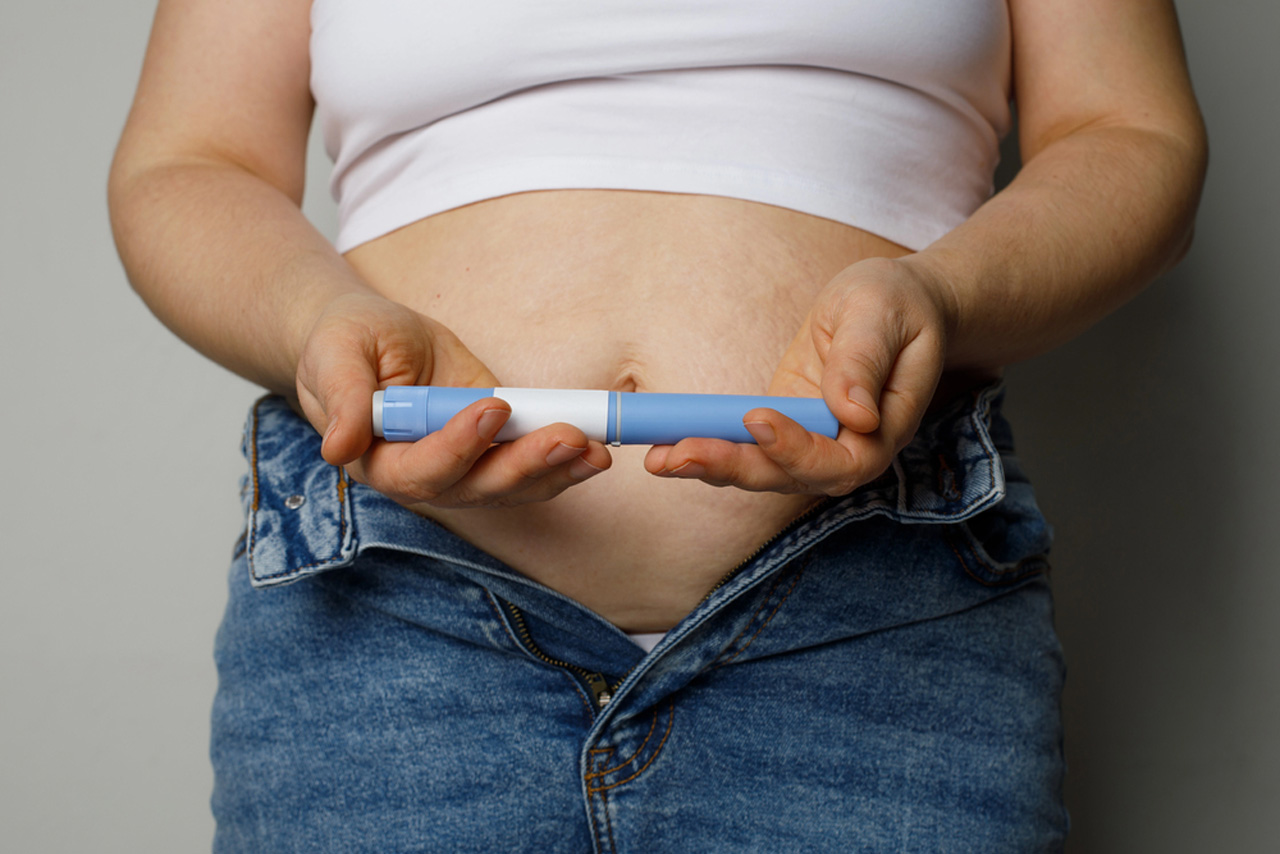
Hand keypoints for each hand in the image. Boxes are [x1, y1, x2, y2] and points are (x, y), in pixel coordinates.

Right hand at [295, 292, 610, 507]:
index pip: (422, 469)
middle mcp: (424, 476)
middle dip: (525, 466)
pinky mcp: (492, 448)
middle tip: (568, 438)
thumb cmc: (345, 343)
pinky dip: (563, 462)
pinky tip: (595, 450)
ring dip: (556, 471)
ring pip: (510, 486)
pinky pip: (527, 466)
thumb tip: (337, 448)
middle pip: (477, 488)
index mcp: (379, 459)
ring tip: (596, 451)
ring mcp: (463, 466)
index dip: (459, 445)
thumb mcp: (336, 354)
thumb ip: (342, 397)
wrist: (367, 337)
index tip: (492, 408)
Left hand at [644, 256, 952, 494]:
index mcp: (883, 428)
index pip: (840, 461)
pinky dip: (708, 446)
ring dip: (709, 466)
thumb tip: (855, 414)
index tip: (759, 419)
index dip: (797, 449)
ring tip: (659, 459)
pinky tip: (666, 445)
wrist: (896, 305)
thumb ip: (864, 361)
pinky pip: (746, 447)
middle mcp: (846, 449)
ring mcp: (811, 442)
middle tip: (678, 455)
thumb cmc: (897, 306)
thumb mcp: (882, 315)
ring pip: (761, 470)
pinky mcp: (784, 427)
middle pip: (789, 477)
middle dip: (733, 467)